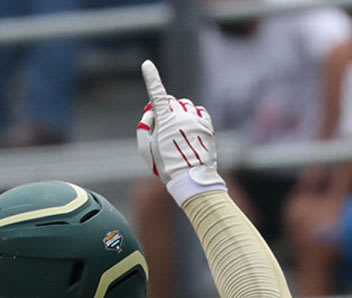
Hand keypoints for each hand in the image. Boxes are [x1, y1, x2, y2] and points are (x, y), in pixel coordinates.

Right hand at [136, 59, 225, 204]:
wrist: (192, 179)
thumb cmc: (165, 166)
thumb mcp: (145, 150)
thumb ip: (143, 127)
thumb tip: (151, 112)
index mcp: (165, 120)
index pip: (156, 94)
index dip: (151, 78)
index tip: (147, 65)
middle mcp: (182, 115)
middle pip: (171, 101)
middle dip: (165, 110)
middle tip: (163, 129)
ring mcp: (196, 119)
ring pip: (186, 106)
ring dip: (181, 113)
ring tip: (179, 133)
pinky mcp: (207, 125)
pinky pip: (200, 112)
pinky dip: (194, 117)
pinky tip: (191, 130)